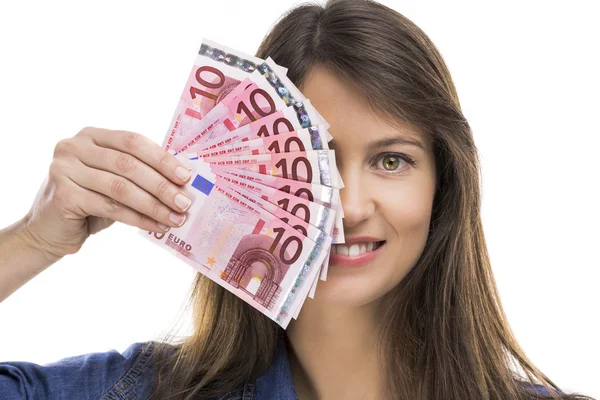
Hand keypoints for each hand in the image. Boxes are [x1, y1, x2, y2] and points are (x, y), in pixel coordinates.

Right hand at [21, 127, 192, 258]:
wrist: (50, 230)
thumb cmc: (91, 201)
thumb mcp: (115, 179)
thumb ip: (140, 172)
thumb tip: (183, 179)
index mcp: (92, 135)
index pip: (133, 141)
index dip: (162, 158)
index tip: (187, 176)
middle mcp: (74, 146)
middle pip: (129, 164)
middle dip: (162, 185)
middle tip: (185, 202)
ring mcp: (64, 169)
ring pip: (121, 188)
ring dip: (154, 205)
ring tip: (176, 218)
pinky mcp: (63, 195)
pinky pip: (110, 207)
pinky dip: (138, 219)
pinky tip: (156, 226)